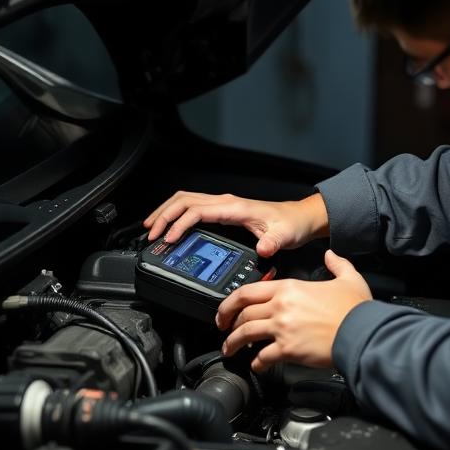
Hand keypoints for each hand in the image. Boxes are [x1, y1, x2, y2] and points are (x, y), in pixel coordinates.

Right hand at [143, 192, 328, 256]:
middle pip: (183, 201)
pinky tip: (171, 227)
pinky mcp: (223, 211)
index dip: (180, 224)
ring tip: (152, 228)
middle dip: (163, 215)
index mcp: (233, 207)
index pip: (197, 211)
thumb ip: (273, 243)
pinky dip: (176, 214)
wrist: (299, 218)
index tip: (169, 240)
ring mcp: (222, 205)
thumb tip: (263, 249)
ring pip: (185, 201)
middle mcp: (225, 202)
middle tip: (151, 234)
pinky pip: (193, 207)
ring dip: (166, 212)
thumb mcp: (284, 236)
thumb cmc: (290, 225)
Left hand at [216, 250, 372, 371]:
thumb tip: (330, 255)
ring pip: (246, 334)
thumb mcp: (348, 277)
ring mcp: (283, 328)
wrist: (361, 331)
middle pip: (243, 313)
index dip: (230, 302)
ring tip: (230, 350)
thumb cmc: (355, 308)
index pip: (248, 291)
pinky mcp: (288, 349)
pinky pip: (263, 357)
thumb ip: (337, 263)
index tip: (226, 310)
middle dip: (228, 324)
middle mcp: (281, 306)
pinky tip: (257, 365)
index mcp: (290, 288)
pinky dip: (257, 362)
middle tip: (225, 331)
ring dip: (234, 343)